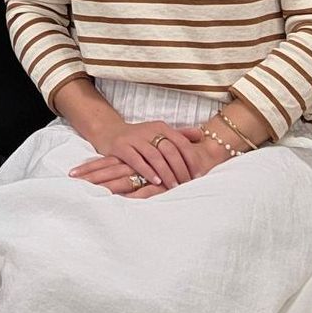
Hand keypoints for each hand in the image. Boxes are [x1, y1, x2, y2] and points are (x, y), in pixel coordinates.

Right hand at [70, 127, 230, 196]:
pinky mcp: (121, 147)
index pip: (181, 142)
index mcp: (161, 127)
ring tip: (173, 186)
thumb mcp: (159, 132)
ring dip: (166, 172)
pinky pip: (136, 160)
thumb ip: (180, 134)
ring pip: (154, 156)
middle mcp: (148, 130)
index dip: (191, 158)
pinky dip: (147, 171)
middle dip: (180, 168)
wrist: (110, 132)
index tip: (198, 174)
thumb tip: (202, 135)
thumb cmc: (140, 137)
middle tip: (187, 183)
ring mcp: (133, 138)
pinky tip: (155, 181)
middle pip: (170, 150)